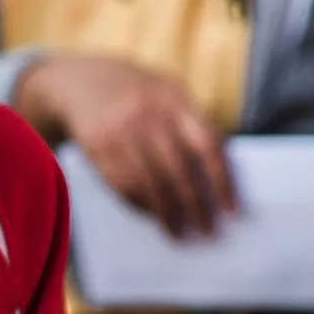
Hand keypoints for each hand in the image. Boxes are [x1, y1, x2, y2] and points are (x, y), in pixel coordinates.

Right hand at [17, 53, 236, 236]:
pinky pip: (122, 183)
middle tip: (208, 230)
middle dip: (196, 204)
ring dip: (166, 212)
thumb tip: (216, 182)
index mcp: (176, 99)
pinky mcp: (97, 146)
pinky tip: (151, 214)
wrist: (80, 81)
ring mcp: (120, 130)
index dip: (224, 181)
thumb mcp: (167, 96)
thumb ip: (191, 127)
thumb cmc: (137, 96)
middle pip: (179, 168)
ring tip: (179, 233)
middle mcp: (148, 114)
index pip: (209, 145)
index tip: (233, 212)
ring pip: (149, 181)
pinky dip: (139, 203)